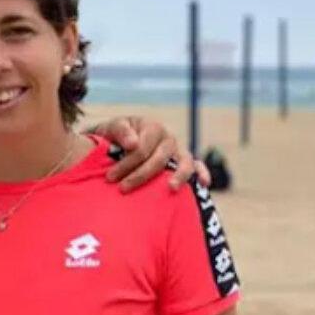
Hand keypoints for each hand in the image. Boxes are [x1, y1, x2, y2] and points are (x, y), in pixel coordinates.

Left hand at [91, 116, 210, 192]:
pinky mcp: (183, 162)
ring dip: (179, 175)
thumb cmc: (115, 135)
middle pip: (159, 159)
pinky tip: (204, 184)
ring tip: (170, 188)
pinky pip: (197, 166)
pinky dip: (202, 173)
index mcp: (153, 127)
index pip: (142, 148)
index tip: (110, 177)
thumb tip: (134, 144)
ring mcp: (178, 151)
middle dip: (140, 175)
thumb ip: (121, 131)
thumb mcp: (112, 127)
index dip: (126, 164)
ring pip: (184, 162)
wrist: (118, 141)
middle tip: (122, 188)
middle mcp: (168, 138)